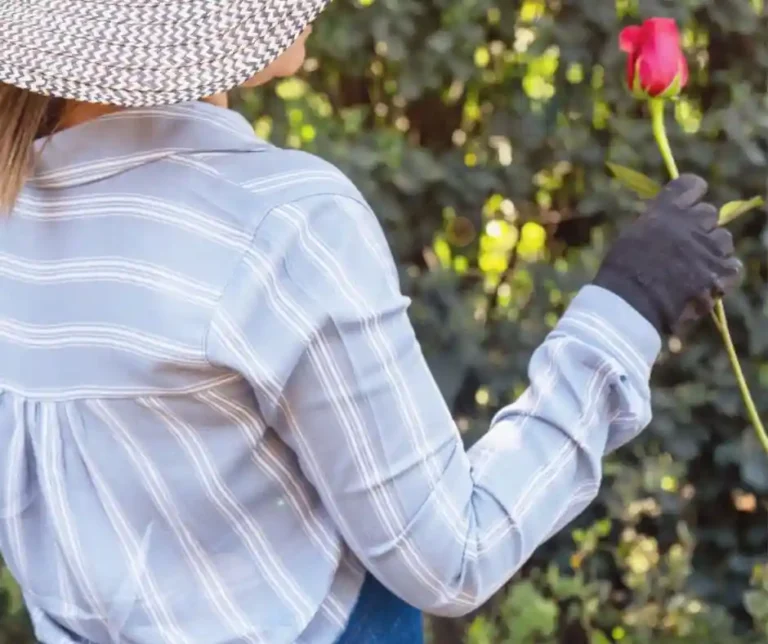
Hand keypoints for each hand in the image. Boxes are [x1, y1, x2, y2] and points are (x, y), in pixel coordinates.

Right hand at [593, 174, 741, 334]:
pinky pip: (733, 266)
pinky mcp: (719, 273)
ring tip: (697, 266)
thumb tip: (666, 229)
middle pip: (709, 213)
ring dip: (712, 249)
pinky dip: (722, 273)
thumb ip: (655, 226)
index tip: (688, 204)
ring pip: (723, 239)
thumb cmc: (621, 272)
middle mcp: (691, 222)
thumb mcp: (633, 236)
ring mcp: (708, 247)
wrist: (630, 302)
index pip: (692, 185)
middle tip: (686, 245)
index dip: (693, 194)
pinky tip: (708, 281)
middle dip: (700, 227)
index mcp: (666, 210)